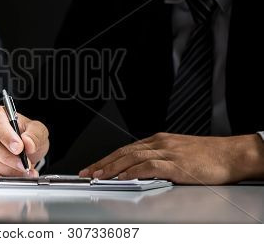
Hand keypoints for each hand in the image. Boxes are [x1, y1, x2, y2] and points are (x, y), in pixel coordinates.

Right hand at [0, 106, 49, 178]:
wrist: (28, 149)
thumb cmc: (29, 135)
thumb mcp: (39, 130)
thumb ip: (35, 135)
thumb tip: (27, 142)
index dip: (7, 137)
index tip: (19, 148)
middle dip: (9, 158)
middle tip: (24, 164)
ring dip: (8, 169)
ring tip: (25, 171)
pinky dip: (5, 175)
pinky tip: (17, 174)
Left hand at [79, 133, 263, 184]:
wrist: (232, 154)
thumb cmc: (209, 156)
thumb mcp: (179, 153)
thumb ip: (160, 160)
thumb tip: (142, 171)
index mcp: (159, 141)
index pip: (126, 149)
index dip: (108, 158)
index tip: (95, 166)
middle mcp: (159, 143)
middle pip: (123, 152)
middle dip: (102, 163)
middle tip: (87, 172)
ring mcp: (167, 152)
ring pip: (131, 158)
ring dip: (111, 168)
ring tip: (97, 176)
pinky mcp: (175, 163)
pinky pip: (148, 167)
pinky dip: (132, 172)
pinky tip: (121, 178)